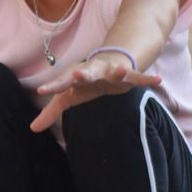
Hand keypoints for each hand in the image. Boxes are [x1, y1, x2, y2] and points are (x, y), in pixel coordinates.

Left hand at [30, 56, 161, 133]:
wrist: (110, 62)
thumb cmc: (86, 82)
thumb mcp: (68, 96)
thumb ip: (51, 112)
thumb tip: (32, 129)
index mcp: (76, 76)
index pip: (62, 83)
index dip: (53, 86)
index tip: (43, 90)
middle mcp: (93, 71)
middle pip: (87, 72)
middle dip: (83, 74)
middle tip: (78, 75)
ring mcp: (111, 72)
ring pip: (114, 71)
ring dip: (118, 71)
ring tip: (122, 70)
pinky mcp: (128, 76)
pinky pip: (138, 78)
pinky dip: (147, 79)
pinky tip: (158, 81)